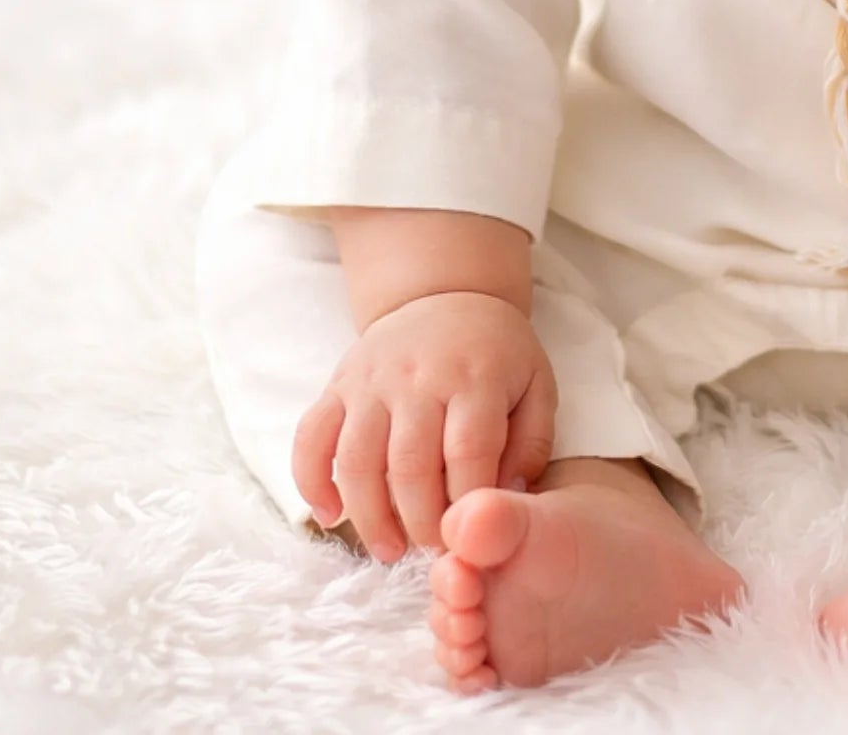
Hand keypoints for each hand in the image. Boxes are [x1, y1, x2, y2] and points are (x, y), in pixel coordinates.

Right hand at [291, 290, 556, 560]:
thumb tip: (509, 499)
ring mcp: (371, 380)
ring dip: (368, 516)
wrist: (446, 294)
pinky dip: (312, 483)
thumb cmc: (498, 352)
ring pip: (356, 459)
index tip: (470, 539)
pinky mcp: (338, 385)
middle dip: (420, 521)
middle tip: (431, 553)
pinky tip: (329, 516)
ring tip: (389, 550)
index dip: (466, 504)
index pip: (468, 450)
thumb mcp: (537, 384)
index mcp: (476, 375)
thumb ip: (532, 442)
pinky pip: (310, 438)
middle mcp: (418, 376)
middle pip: (409, 464)